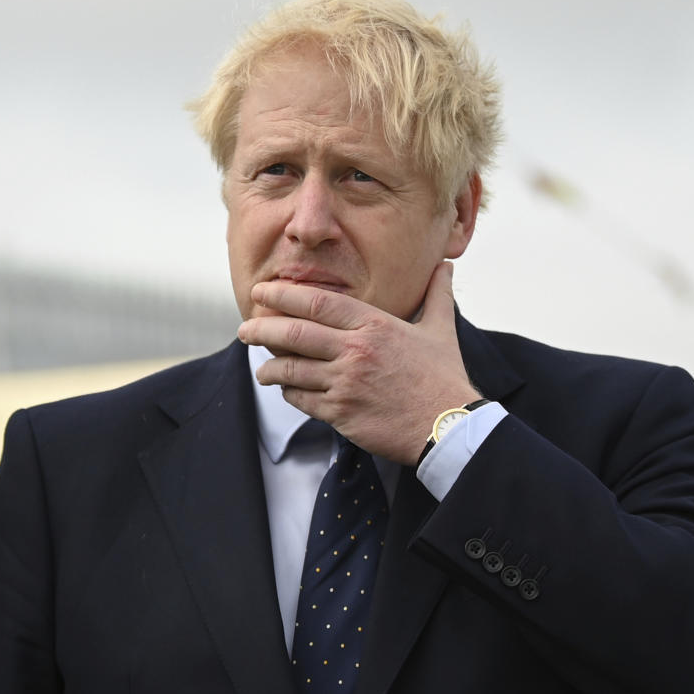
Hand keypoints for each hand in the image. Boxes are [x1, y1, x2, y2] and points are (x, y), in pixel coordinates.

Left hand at [236, 261, 481, 463]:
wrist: (448, 426)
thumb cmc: (444, 378)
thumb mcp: (441, 330)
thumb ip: (437, 296)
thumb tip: (446, 267)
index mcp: (374, 325)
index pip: (317, 302)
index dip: (283, 296)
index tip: (262, 294)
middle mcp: (355, 351)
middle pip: (293, 333)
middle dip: (261, 330)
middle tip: (245, 329)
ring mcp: (345, 383)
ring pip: (291, 370)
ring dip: (270, 368)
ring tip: (262, 368)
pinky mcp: (341, 413)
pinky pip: (302, 400)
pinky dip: (289, 394)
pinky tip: (286, 391)